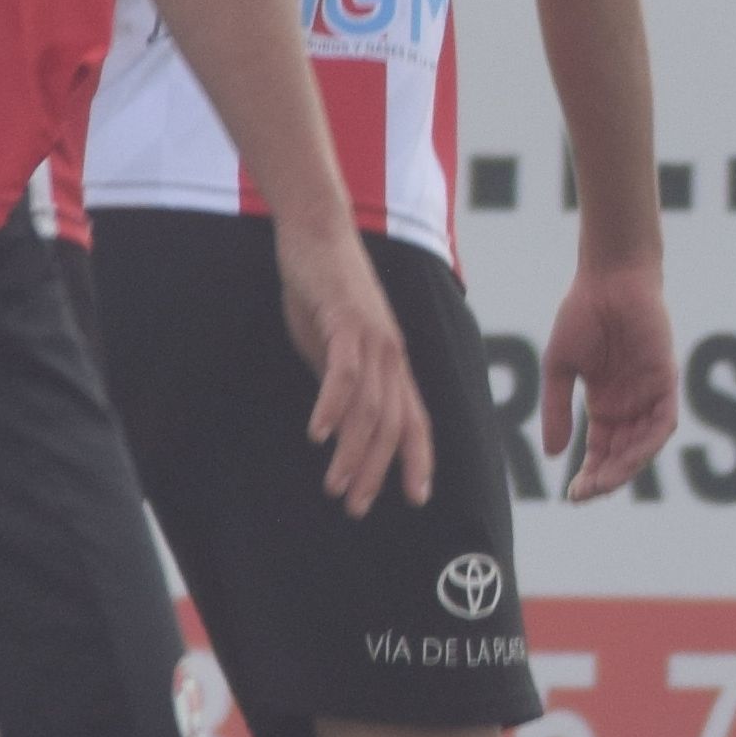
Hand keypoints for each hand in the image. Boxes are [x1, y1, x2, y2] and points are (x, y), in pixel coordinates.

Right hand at [275, 211, 433, 514]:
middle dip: (378, 471)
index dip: (419, 459)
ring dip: (353, 452)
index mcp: (393, 361)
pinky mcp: (345, 320)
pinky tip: (318, 434)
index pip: (416, 419)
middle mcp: (392, 353)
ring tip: (335, 486)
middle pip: (393, 424)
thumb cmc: (325, 288)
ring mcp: (372, 336)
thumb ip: (343, 379)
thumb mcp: (337, 344)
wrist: (316, 230)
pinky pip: (344, 372)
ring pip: (371, 407)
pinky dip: (333, 406)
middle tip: (356, 507)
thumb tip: (340, 419)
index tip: (417, 498)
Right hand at [536, 256, 678, 503]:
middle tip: (586, 493)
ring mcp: (649, 394)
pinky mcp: (666, 380)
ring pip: (644, 444)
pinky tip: (632, 457)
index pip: (600, 451)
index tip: (572, 496)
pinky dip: (651, 441)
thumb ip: (558, 409)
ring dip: (627, 466)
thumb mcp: (560, 368)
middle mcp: (630, 405)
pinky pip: (664, 421)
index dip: (589, 475)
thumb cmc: (582, 315)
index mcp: (605, 404)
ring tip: (605, 481)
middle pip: (623, 455)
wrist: (609, 278)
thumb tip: (554, 454)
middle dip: (607, 478)